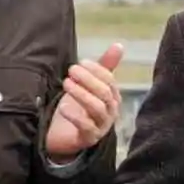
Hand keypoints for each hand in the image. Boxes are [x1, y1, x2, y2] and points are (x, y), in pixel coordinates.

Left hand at [44, 43, 123, 161]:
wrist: (64, 137)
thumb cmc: (79, 107)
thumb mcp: (89, 85)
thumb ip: (103, 67)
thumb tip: (119, 45)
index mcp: (113, 97)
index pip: (110, 80)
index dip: (97, 70)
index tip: (81, 62)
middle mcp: (110, 112)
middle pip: (105, 93)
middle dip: (88, 80)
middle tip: (71, 71)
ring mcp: (101, 126)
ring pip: (97, 108)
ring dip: (81, 94)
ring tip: (66, 84)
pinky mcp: (89, 138)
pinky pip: (85, 126)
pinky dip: (75, 116)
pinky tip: (64, 107)